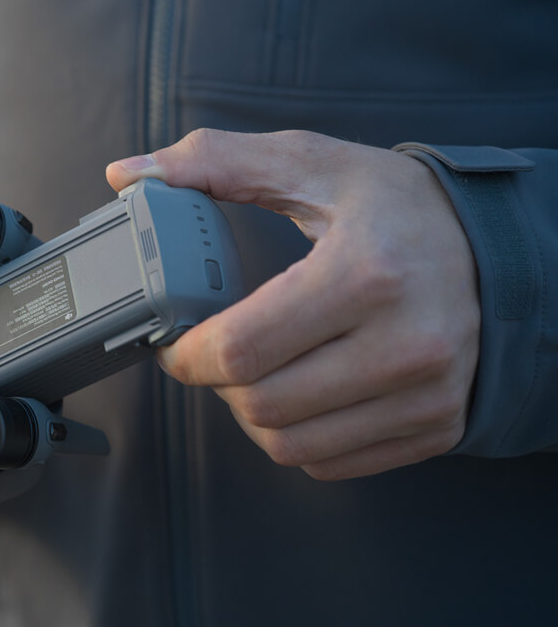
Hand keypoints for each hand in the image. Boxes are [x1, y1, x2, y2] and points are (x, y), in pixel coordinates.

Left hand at [106, 129, 480, 479]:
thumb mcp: (311, 164)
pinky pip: (328, 463)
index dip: (185, 354)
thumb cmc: (396, 208)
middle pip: (258, 404)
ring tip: (253, 371)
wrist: (499, 251)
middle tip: (213, 350)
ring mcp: (426, 395)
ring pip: (288, 444)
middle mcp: (405, 343)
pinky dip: (294, 437)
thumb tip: (126, 174)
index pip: (241, 350)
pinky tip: (295, 393)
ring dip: (249, 414)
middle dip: (215, 382)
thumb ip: (215, 163)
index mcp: (366, 274)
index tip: (173, 339)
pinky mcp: (434, 427)